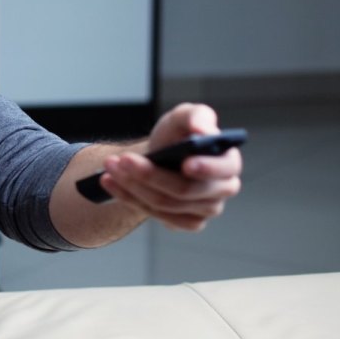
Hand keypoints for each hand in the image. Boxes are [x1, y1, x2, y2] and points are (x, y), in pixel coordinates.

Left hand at [100, 103, 242, 231]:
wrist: (159, 156)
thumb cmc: (177, 135)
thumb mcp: (184, 116)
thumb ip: (197, 117)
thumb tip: (203, 131)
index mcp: (228, 161)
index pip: (224, 169)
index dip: (206, 168)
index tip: (185, 163)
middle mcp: (223, 189)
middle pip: (185, 190)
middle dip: (149, 174)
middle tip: (123, 159)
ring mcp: (206, 209)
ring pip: (165, 203)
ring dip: (132, 185)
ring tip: (111, 167)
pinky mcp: (187, 222)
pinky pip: (157, 216)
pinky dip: (130, 198)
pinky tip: (112, 183)